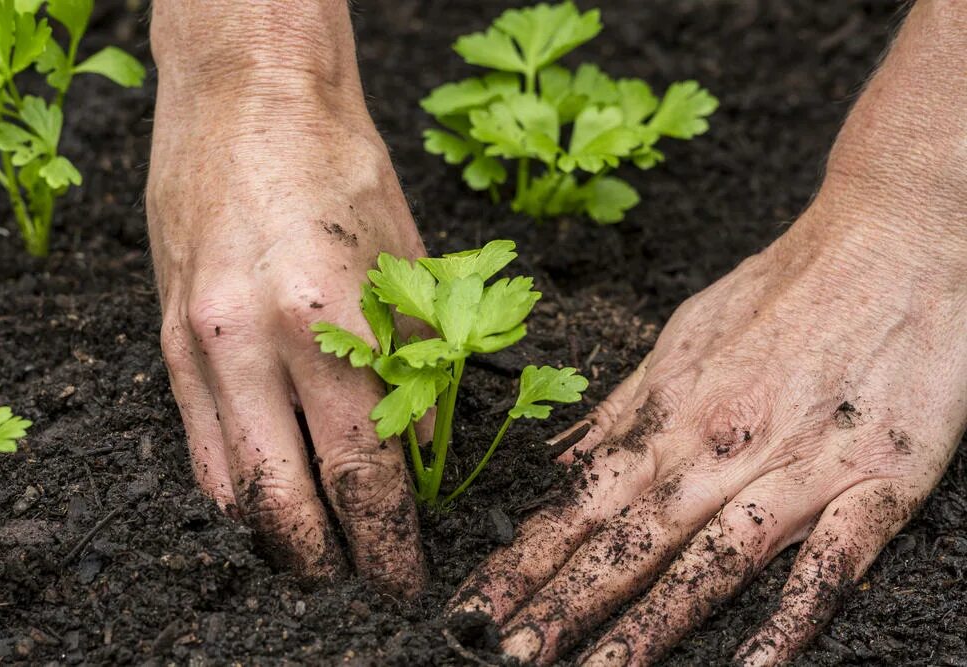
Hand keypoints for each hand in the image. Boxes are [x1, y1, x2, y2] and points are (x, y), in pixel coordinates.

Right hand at [146, 2, 426, 592]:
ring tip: (315, 556)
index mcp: (327, 321)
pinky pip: (196, 444)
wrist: (247, 95)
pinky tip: (265, 502)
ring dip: (276, 536)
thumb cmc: (343, 169)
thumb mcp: (409, 267)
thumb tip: (422, 461)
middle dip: (329, 560)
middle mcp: (249, 343)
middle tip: (360, 585)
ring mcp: (197, 343)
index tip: (404, 578)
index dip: (387, 541)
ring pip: (231, 487)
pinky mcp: (167, 336)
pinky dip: (234, 490)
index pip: (364, 472)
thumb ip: (418, 371)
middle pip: (287, 501)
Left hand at [449, 200, 966, 663]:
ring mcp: (797, 469)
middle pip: (627, 542)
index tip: (475, 606)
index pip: (580, 503)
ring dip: (648, 625)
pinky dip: (789, 618)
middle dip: (561, 605)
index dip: (524, 560)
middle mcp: (721, 449)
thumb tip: (561, 458)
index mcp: (672, 415)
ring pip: (710, 563)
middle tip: (506, 654)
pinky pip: (830, 564)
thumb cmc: (779, 287)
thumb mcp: (680, 336)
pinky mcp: (876, 480)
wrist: (890, 238)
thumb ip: (624, 409)